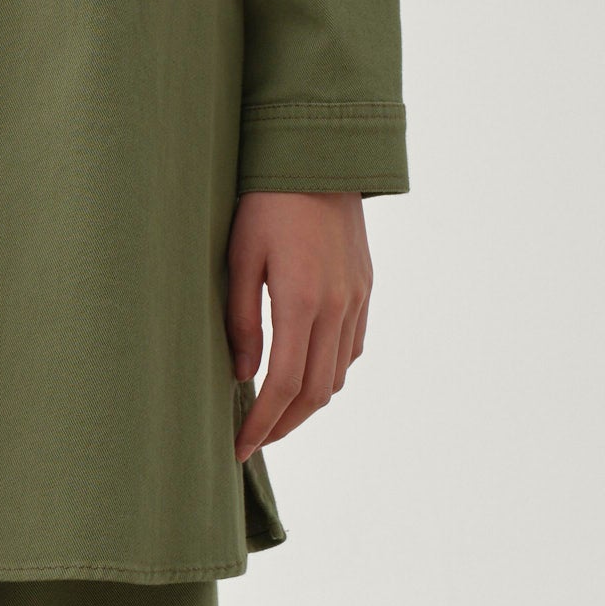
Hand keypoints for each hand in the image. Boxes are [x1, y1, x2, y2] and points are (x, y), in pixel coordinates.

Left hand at [228, 191, 372, 459]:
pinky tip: (305, 374)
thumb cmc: (265, 202)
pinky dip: (330, 373)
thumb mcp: (238, 258)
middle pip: (316, 392)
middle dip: (284, 425)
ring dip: (308, 403)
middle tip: (253, 441)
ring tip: (274, 413)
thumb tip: (241, 376)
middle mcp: (337, 307)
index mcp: (302, 301)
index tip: (239, 448)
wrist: (319, 157)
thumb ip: (240, 320)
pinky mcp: (365, 289)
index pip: (283, 385)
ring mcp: (357, 300)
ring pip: (338, 375)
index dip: (261, 424)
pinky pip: (353, 348)